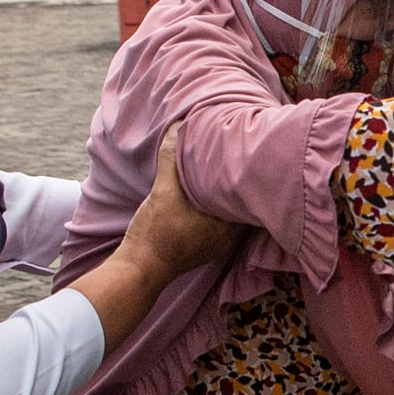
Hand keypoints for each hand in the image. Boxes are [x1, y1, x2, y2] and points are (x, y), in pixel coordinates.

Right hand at [120, 123, 245, 284]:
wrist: (139, 270)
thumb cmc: (154, 232)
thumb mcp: (163, 190)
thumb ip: (171, 157)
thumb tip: (178, 123)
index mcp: (228, 225)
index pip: (254, 197)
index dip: (254, 176)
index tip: (253, 157)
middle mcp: (230, 238)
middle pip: (248, 207)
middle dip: (244, 186)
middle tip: (244, 160)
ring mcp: (219, 246)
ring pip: (236, 217)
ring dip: (232, 199)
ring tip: (230, 175)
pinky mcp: (206, 249)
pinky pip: (223, 226)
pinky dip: (221, 212)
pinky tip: (212, 198)